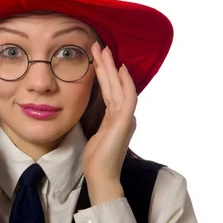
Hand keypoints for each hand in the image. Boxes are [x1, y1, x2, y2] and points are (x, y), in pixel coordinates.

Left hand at [82, 42, 137, 203]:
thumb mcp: (95, 134)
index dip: (104, 72)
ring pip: (119, 86)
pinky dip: (126, 83)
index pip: (109, 89)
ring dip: (112, 68)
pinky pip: (128, 98)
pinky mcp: (125, 122)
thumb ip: (99, 121)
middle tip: (98, 45)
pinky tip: (121, 70)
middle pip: (114, 84)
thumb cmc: (96, 159)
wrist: (101, 176)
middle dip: (106, 64)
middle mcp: (123, 114)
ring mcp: (125, 117)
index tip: (96, 57)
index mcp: (115, 116)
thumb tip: (95, 113)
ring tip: (104, 50)